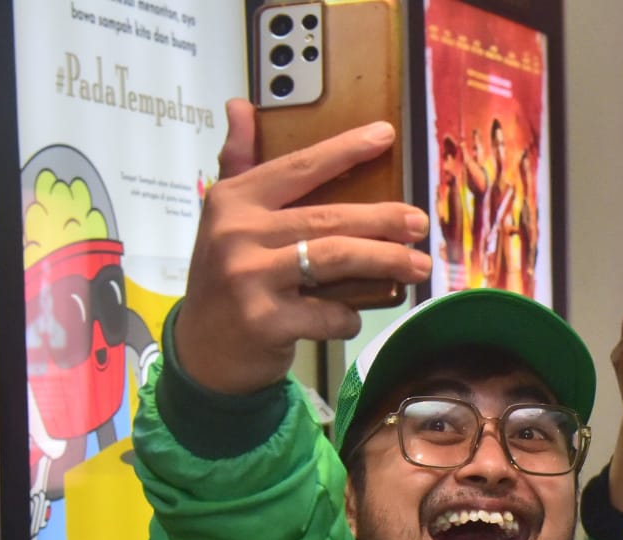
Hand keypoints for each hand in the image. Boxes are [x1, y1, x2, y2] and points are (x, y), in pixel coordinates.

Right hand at [173, 100, 430, 394]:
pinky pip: (328, 313)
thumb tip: (239, 106)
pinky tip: (354, 315)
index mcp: (233, 201)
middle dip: (384, 220)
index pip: (298, 167)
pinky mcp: (264, 321)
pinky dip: (349, 316)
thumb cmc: (227, 278)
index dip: (345, 149)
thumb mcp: (223, 218)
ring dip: (385, 261)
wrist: (202, 350)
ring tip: (418, 266)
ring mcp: (249, 278)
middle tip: (420, 223)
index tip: (385, 135)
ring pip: (336, 259)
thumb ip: (238, 163)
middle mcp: (237, 234)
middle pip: (329, 217)